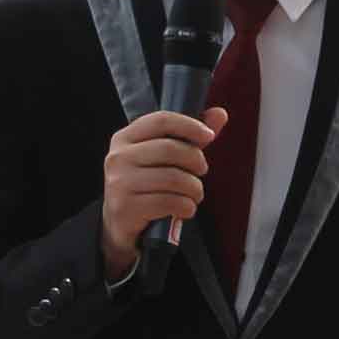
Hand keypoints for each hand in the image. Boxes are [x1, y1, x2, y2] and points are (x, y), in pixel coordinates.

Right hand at [99, 108, 217, 276]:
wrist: (120, 224)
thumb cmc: (147, 186)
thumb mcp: (164, 158)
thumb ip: (190, 136)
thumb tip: (219, 114)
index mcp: (125, 138)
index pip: (161, 120)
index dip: (190, 126)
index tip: (209, 136)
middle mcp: (118, 157)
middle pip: (171, 149)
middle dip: (196, 161)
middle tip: (200, 172)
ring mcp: (120, 183)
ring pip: (173, 178)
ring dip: (194, 189)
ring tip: (194, 194)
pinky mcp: (126, 207)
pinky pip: (169, 202)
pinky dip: (186, 207)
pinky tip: (184, 209)